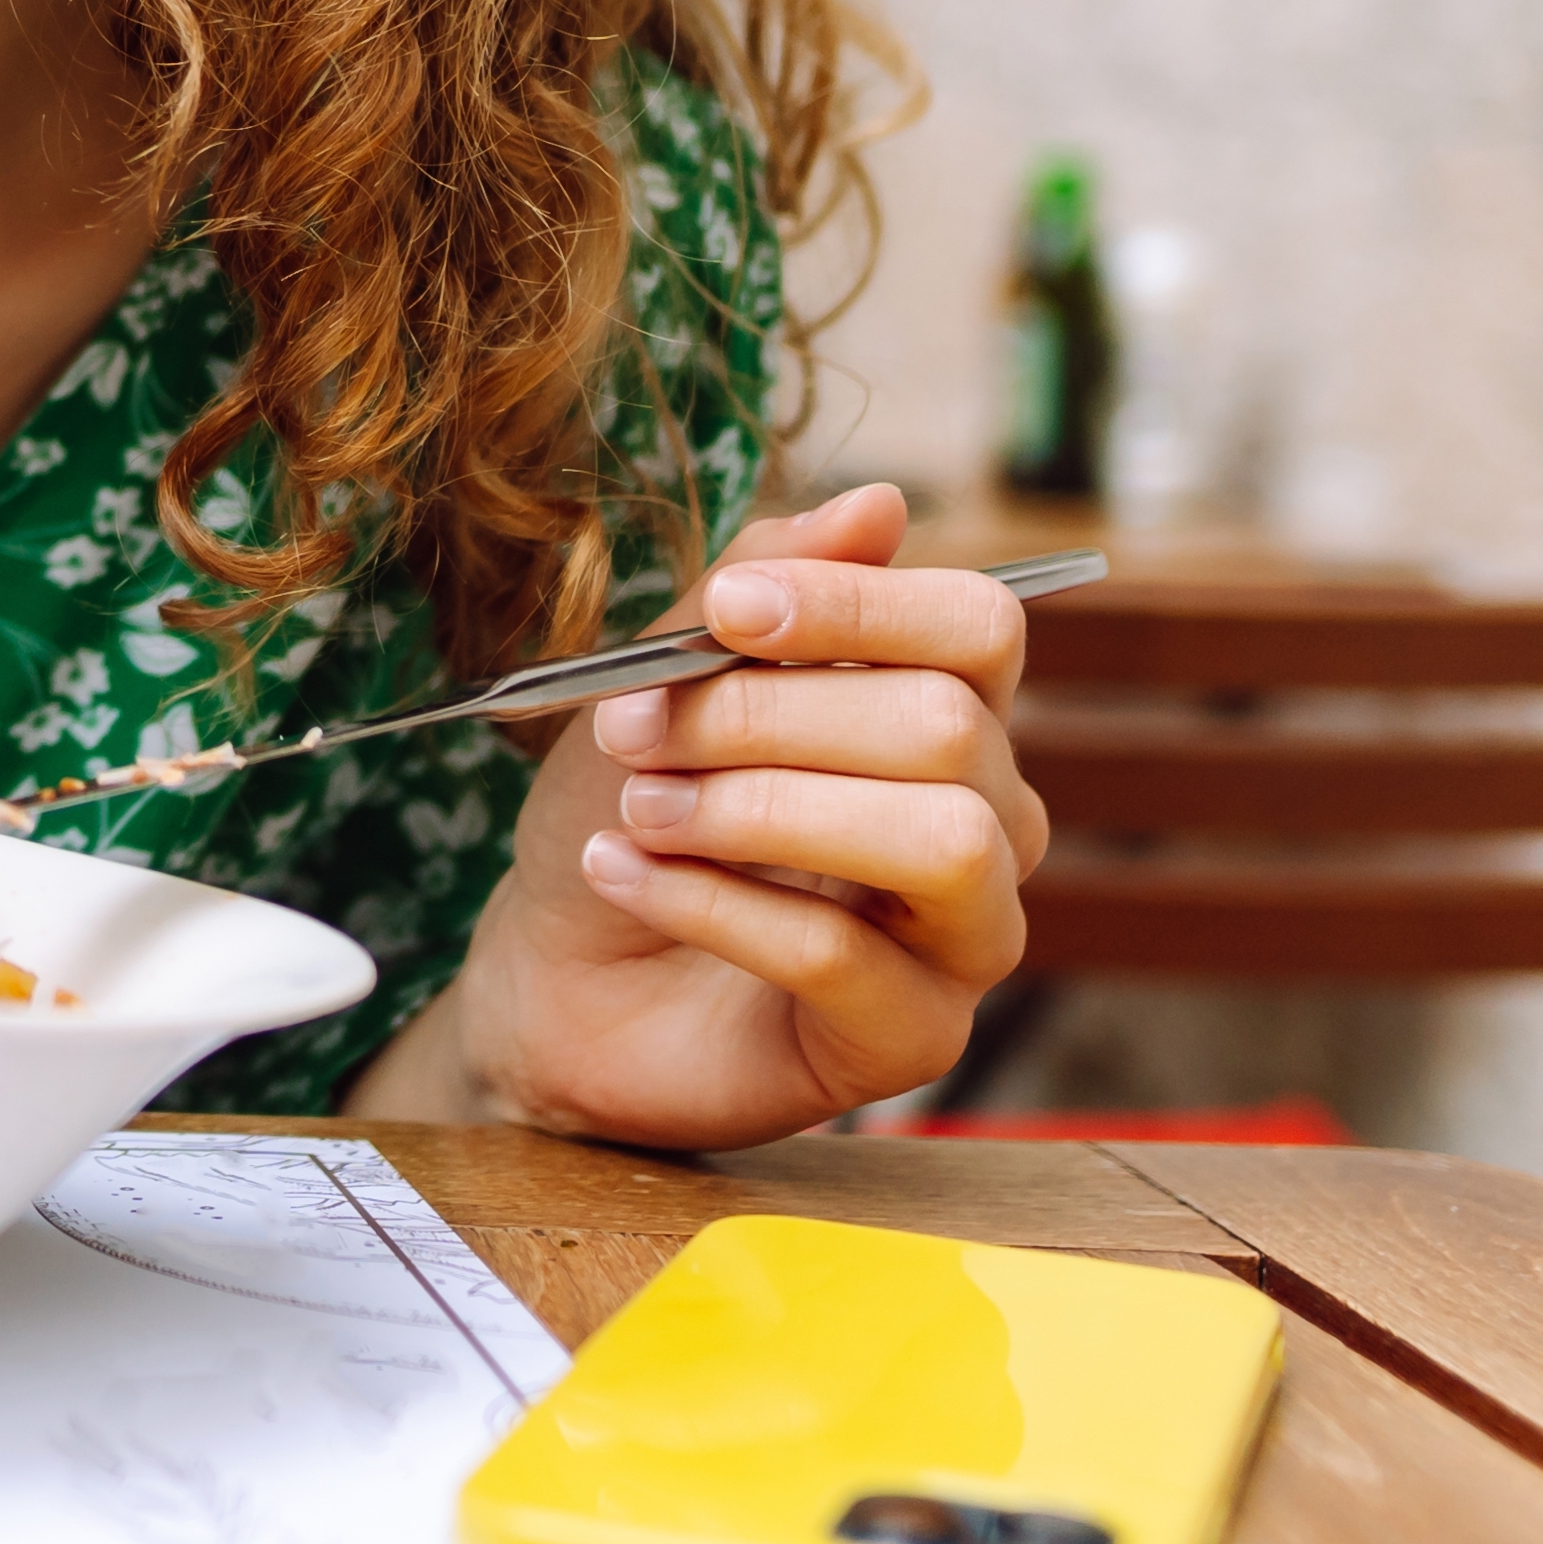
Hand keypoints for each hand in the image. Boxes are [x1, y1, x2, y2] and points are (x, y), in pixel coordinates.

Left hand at [353, 484, 1050, 1147]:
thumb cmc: (629, 813)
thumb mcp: (664, 683)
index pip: (979, 626)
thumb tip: (879, 504)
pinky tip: (627, 875)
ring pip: (940, 839)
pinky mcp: (918, 1039)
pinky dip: (713, 903)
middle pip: (943, 725)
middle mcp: (987, 818)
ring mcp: (967, 937)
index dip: (859, 605)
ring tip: (642, 808)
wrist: (555, 975)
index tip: (726, 613)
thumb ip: (759, 591)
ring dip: (759, 809)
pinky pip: (843, 954)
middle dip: (764, 715)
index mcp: (942, 712)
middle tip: (632, 731)